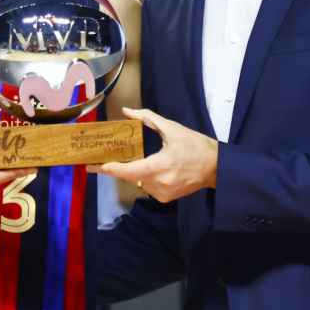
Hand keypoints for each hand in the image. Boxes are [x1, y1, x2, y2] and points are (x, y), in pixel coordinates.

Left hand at [99, 107, 217, 202]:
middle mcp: (158, 183)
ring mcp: (162, 193)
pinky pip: (147, 187)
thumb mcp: (172, 128)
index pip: (126, 170)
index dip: (108, 168)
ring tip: (143, 159)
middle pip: (129, 176)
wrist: (216, 168)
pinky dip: (147, 177)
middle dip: (118, 167)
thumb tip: (126, 111)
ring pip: (137, 181)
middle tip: (104, 159)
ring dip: (135, 171)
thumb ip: (147, 118)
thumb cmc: (195, 146)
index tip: (93, 165)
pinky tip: (156, 169)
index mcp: (159, 165)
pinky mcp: (165, 198)